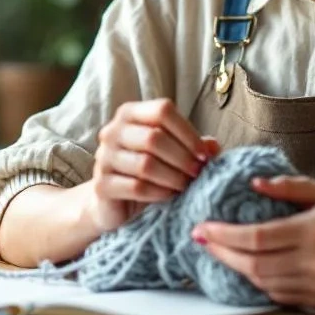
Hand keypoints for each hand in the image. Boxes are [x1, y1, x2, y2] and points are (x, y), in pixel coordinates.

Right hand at [82, 99, 219, 232]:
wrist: (115, 203)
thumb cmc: (147, 172)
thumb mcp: (171, 154)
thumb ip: (192, 147)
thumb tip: (213, 146)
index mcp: (130, 114)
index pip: (162, 110)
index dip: (187, 132)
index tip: (204, 154)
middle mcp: (112, 131)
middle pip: (154, 137)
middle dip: (182, 157)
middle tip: (198, 172)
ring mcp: (104, 157)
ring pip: (146, 164)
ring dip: (173, 177)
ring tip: (187, 185)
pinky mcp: (102, 185)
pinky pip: (136, 187)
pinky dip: (160, 192)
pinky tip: (171, 196)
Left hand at [191, 176, 314, 308]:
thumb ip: (288, 187)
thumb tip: (254, 183)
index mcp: (312, 231)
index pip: (257, 237)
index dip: (225, 234)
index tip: (202, 227)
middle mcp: (313, 261)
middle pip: (253, 263)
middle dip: (222, 252)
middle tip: (201, 240)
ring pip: (262, 281)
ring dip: (236, 267)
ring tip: (220, 250)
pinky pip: (276, 294)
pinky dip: (257, 281)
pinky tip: (247, 266)